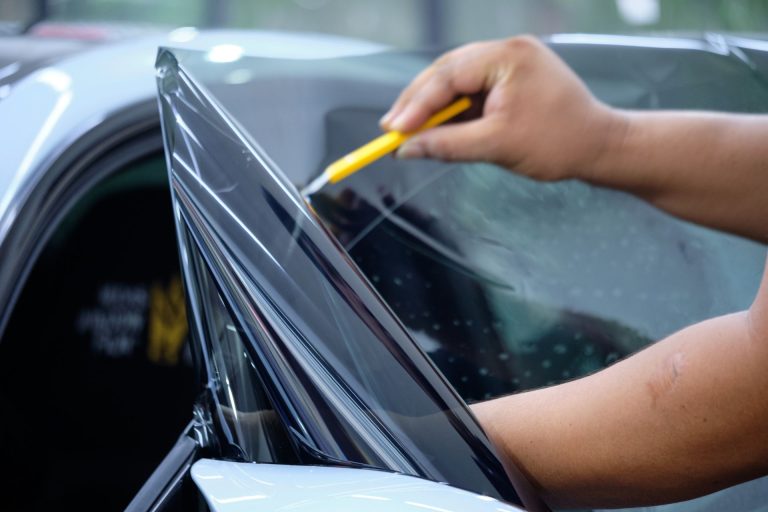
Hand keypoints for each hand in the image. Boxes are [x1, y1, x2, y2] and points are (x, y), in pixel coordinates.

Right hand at [381, 36, 626, 181]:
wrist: (600, 146)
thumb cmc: (559, 143)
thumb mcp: (497, 146)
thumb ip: (447, 145)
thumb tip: (407, 149)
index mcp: (509, 57)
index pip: (448, 75)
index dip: (416, 103)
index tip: (392, 129)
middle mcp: (508, 51)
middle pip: (447, 71)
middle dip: (418, 101)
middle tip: (392, 129)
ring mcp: (510, 62)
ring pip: (455, 80)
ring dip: (433, 106)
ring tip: (408, 130)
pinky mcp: (511, 78)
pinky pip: (471, 89)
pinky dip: (452, 109)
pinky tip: (437, 126)